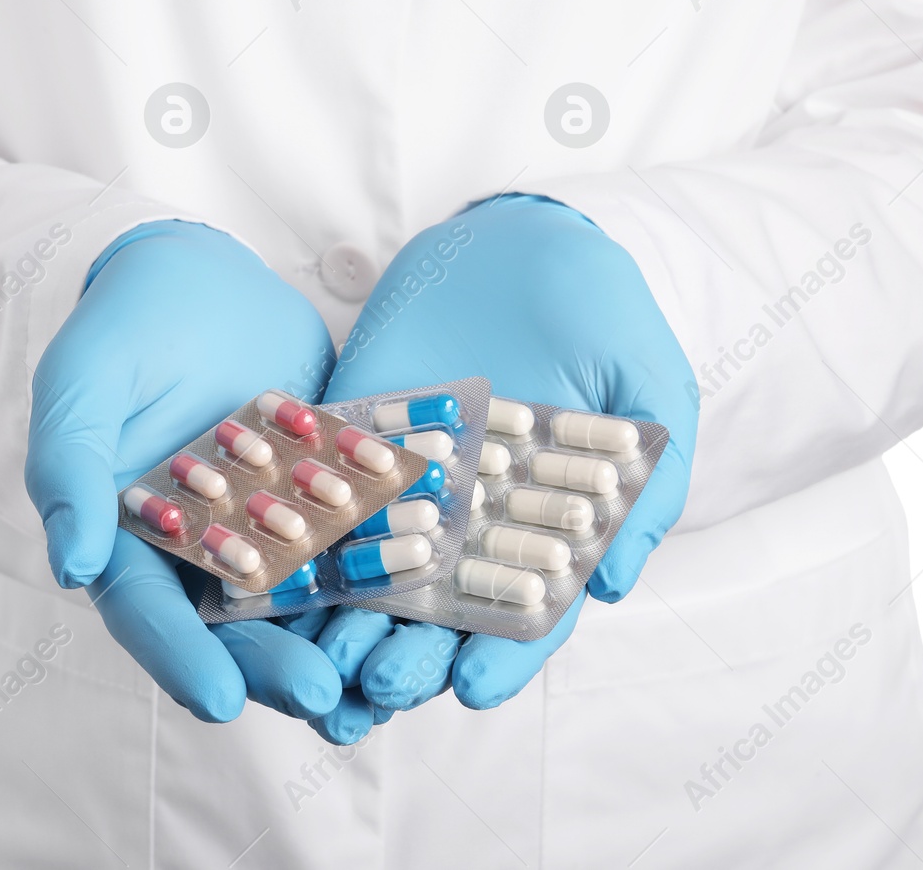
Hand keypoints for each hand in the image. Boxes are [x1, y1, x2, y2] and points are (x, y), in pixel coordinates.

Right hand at [26, 220, 341, 722]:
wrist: (203, 274)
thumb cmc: (124, 327)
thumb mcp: (82, 384)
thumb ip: (68, 469)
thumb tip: (72, 568)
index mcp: (128, 539)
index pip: (150, 615)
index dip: (181, 660)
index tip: (219, 701)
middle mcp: (200, 546)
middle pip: (234, 622)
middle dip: (274, 665)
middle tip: (322, 698)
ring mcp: (267, 523)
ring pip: (301, 597)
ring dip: (335, 639)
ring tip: (379, 678)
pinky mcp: (323, 492)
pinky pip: (353, 535)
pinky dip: (382, 563)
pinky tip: (421, 588)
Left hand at [306, 195, 696, 740]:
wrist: (529, 236)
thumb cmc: (605, 314)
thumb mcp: (652, 392)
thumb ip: (651, 489)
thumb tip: (615, 586)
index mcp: (543, 526)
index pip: (522, 614)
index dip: (500, 655)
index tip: (472, 686)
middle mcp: (470, 521)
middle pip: (435, 612)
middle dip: (407, 656)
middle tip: (381, 686)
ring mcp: (407, 482)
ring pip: (368, 574)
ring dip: (341, 624)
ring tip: (318, 662)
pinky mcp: (353, 437)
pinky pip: (321, 496)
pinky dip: (296, 540)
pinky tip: (271, 579)